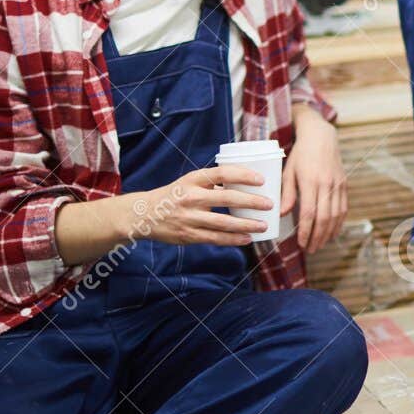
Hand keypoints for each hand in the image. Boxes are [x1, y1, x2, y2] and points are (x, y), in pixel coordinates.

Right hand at [130, 165, 272, 245]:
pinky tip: (247, 239)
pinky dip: (233, 240)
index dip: (243, 175)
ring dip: (246, 225)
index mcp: (193, 179)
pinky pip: (215, 239)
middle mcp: (191, 197)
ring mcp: (189, 218)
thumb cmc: (175, 195)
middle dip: (251, 202)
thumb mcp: (189, 182)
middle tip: (269, 204)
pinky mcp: (188, 235)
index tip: (261, 180)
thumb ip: (212, 183)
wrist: (144, 214)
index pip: (222, 173)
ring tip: (263, 225)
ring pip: (223, 223)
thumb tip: (244, 184)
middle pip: (227, 198)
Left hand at [280, 112, 347, 254]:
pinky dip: (339, 223)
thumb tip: (282, 214)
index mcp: (310, 181)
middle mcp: (327, 184)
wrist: (321, 137)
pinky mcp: (344, 185)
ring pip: (336, 216)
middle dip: (317, 237)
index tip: (301, 243)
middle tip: (310, 250)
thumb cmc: (301, 154)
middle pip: (324, 218)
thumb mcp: (288, 171)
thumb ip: (287, 193)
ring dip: (329, 233)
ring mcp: (338, 185)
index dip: (306, 231)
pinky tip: (333, 232)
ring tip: (320, 245)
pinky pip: (344, 209)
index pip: (309, 212)